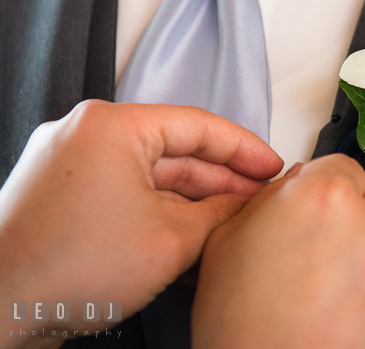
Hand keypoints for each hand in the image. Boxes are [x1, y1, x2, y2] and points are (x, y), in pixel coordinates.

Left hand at [0, 101, 282, 348]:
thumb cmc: (63, 269)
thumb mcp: (171, 239)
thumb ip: (221, 214)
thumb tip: (246, 203)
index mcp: (110, 125)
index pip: (198, 125)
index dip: (245, 148)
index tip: (272, 165)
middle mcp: (87, 136)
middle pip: (176, 152)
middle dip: (222, 180)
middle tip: (258, 199)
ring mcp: (72, 167)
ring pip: (152, 177)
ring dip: (195, 202)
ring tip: (232, 223)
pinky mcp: (64, 198)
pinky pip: (128, 196)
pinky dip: (162, 214)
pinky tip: (194, 237)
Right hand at [192, 154, 364, 348]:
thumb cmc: (244, 331)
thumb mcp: (228, 241)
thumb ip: (272, 198)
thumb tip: (297, 183)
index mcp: (325, 197)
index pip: (344, 166)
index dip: (327, 195)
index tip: (322, 217)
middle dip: (356, 227)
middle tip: (325, 267)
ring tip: (339, 303)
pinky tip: (360, 324)